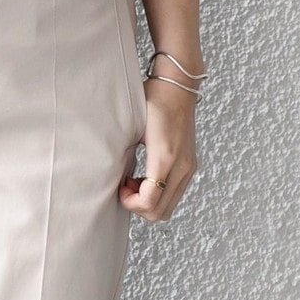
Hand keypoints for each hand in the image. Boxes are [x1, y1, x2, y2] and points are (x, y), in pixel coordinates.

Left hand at [119, 76, 198, 222]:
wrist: (178, 86)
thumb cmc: (153, 100)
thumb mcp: (132, 126)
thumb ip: (123, 152)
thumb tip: (111, 176)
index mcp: (165, 157)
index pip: (149, 202)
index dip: (129, 203)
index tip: (120, 187)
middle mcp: (182, 167)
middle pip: (159, 213)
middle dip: (138, 206)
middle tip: (125, 186)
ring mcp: (188, 168)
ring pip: (167, 208)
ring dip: (148, 201)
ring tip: (134, 181)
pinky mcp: (189, 167)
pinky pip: (173, 195)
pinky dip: (157, 194)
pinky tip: (145, 177)